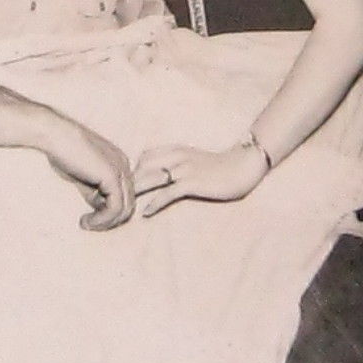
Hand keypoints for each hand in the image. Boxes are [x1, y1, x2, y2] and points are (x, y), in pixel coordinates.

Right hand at [40, 117, 135, 231]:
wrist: (55, 135)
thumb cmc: (63, 151)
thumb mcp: (82, 175)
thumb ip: (94, 190)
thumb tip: (98, 208)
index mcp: (119, 163)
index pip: (124, 196)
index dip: (109, 212)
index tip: (90, 218)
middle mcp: (124, 166)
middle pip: (128, 204)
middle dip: (109, 220)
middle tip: (88, 224)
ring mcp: (121, 170)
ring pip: (124, 209)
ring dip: (105, 223)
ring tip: (86, 224)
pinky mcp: (112, 176)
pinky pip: (115, 207)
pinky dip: (102, 220)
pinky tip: (86, 220)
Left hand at [132, 142, 268, 217]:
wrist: (243, 165)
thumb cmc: (220, 165)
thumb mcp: (193, 158)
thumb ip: (177, 163)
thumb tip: (162, 175)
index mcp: (175, 150)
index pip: (144, 156)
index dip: (133, 170)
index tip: (127, 185)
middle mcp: (175, 156)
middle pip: (142, 167)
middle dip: (129, 182)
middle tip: (118, 198)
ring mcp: (183, 169)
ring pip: (150, 179)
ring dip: (136, 192)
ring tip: (125, 206)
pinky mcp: (192, 183)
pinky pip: (167, 193)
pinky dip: (154, 203)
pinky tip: (146, 212)